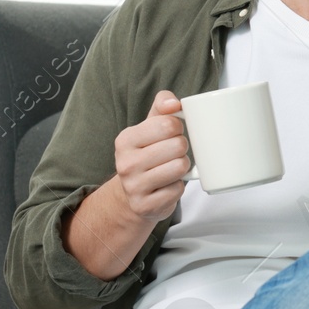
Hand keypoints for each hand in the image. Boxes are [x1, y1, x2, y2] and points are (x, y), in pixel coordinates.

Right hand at [110, 90, 191, 223]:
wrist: (134, 194)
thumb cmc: (148, 154)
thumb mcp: (150, 126)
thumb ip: (162, 106)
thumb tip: (174, 103)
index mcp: (126, 139)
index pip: (167, 124)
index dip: (178, 127)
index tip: (173, 133)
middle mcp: (126, 163)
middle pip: (178, 145)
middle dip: (182, 148)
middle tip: (174, 153)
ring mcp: (134, 187)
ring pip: (180, 167)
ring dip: (183, 167)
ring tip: (172, 168)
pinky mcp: (145, 206)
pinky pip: (178, 190)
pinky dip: (178, 187)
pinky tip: (167, 186)